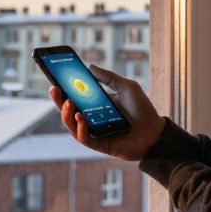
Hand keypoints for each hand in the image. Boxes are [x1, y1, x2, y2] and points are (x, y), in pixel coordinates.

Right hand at [48, 64, 165, 161]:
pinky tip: (82, 116)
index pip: (75, 97)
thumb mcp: (127, 87)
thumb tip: (89, 67)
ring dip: (66, 114)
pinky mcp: (99, 145)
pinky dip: (80, 127)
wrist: (156, 131)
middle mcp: (92, 118)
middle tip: (54, 89)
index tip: (55, 79)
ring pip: (72, 125)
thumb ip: (108, 78)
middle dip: (58, 100)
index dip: (63, 89)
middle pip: (69, 110)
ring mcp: (94, 132)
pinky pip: (83, 137)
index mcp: (96, 105)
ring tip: (68, 103)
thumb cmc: (143, 109)